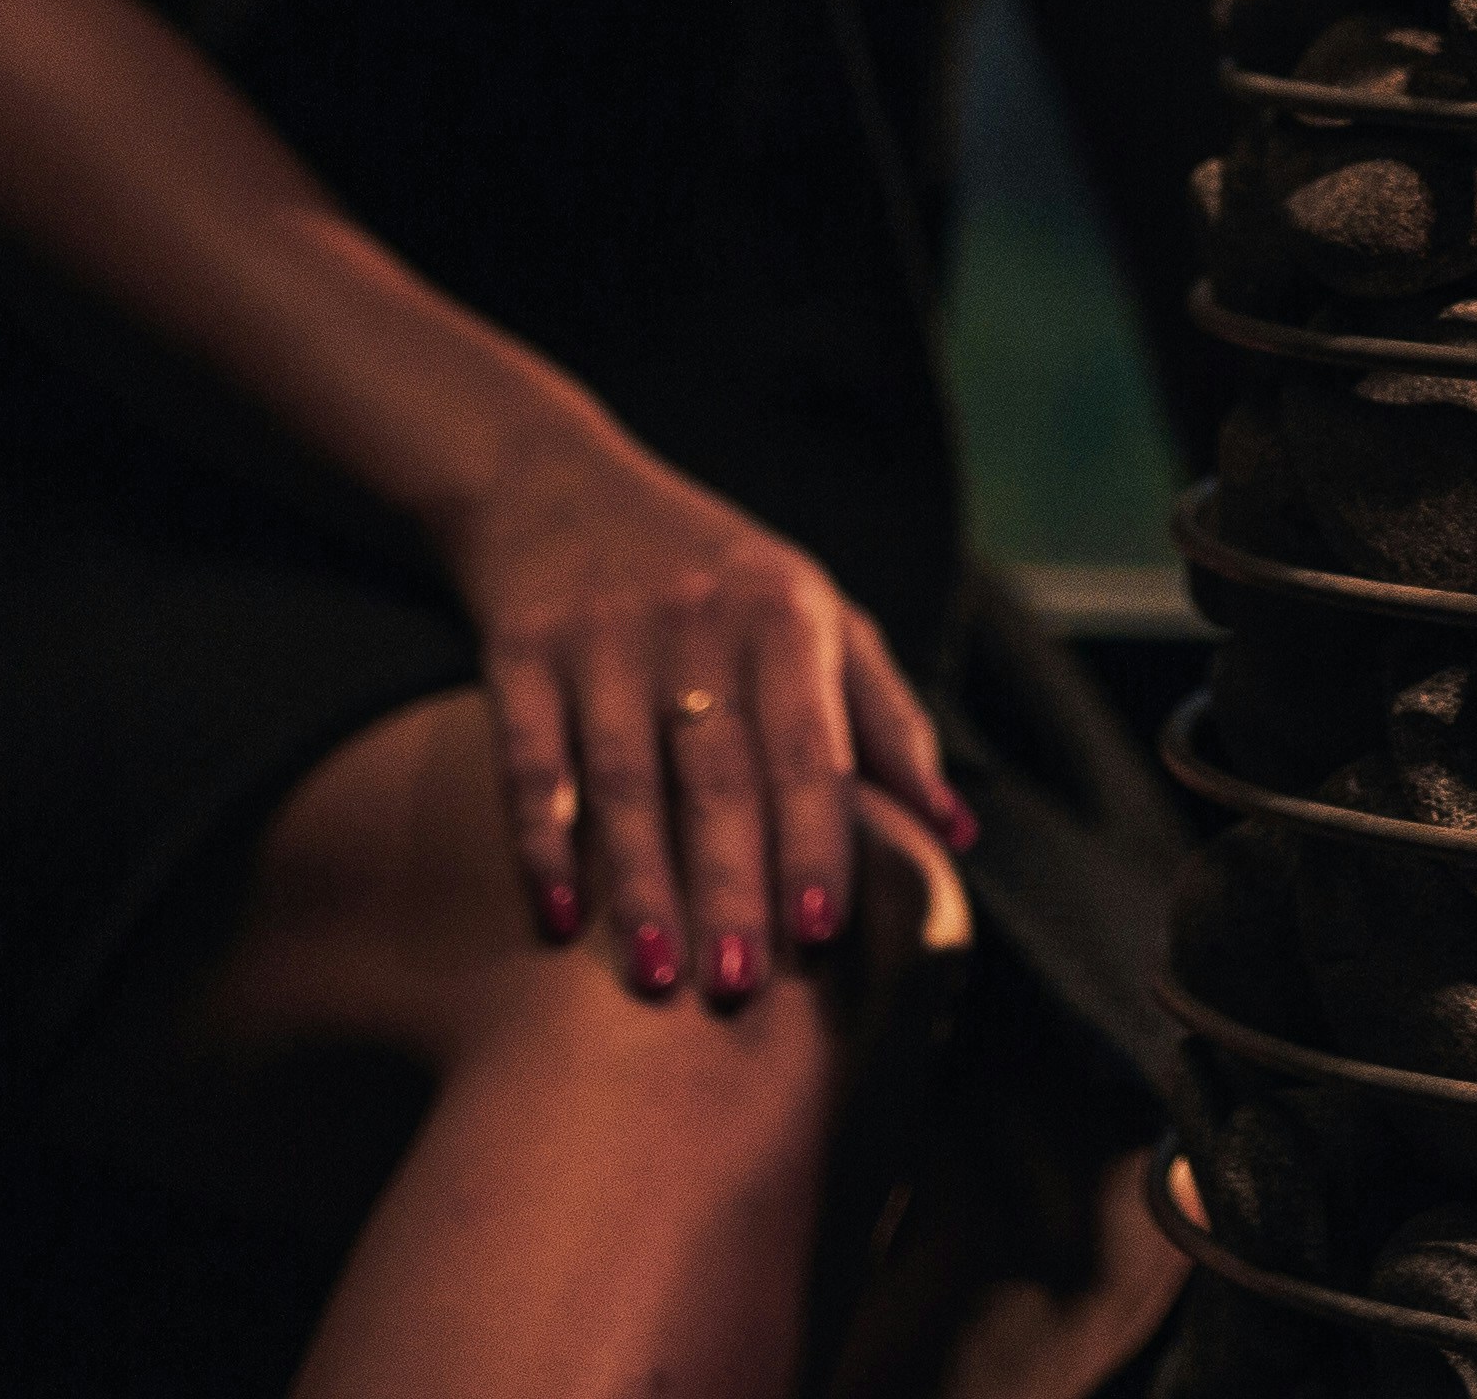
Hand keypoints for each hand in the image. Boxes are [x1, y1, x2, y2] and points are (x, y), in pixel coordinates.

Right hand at [444, 424, 972, 1004]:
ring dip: (641, 886)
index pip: (809, 745)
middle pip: (719, 776)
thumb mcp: (815, 615)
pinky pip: (529, 762)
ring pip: (625, 781)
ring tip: (656, 980)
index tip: (822, 932)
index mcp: (784, 616)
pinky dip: (543, 843)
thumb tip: (956, 833)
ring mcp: (602, 637)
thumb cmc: (716, 575)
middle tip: (739, 992)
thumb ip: (886, 721)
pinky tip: (557, 919)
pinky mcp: (519, 651)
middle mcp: (696, 621)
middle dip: (731, 888)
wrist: (555, 484)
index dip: (815, 838)